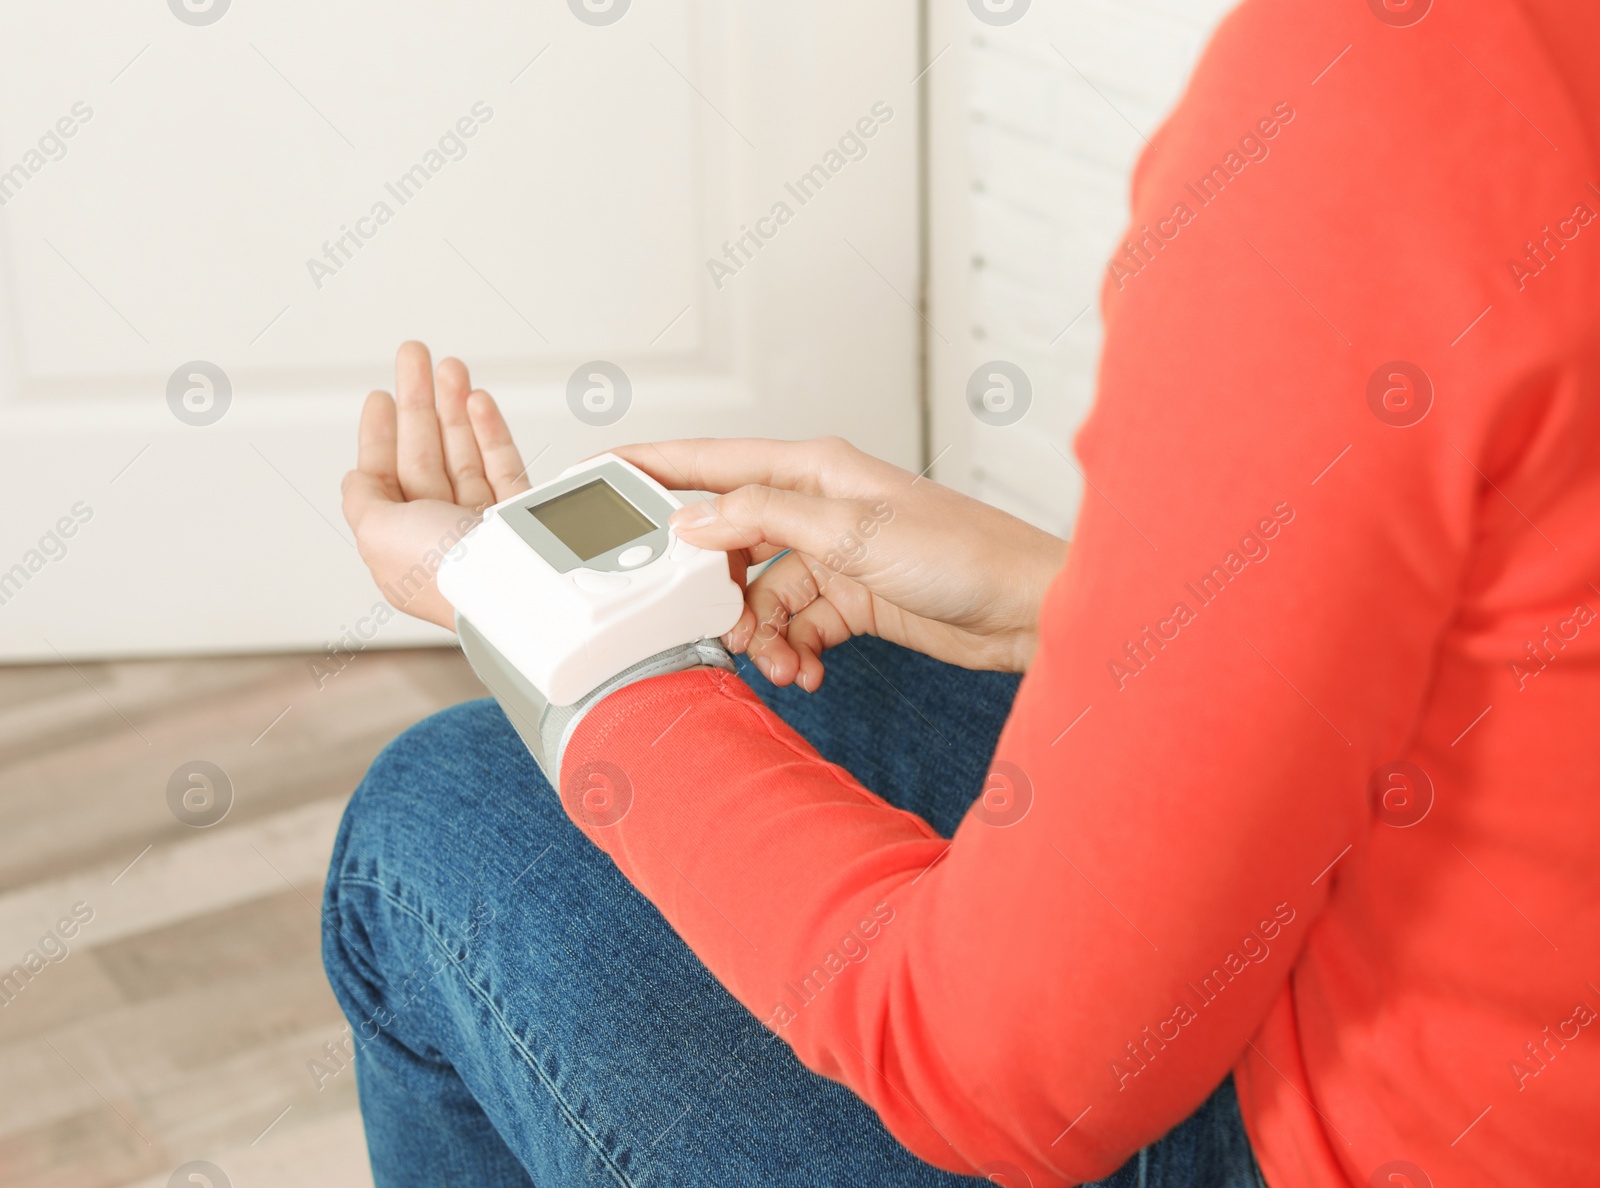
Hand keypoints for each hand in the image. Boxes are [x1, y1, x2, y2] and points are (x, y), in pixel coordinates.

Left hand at [341, 342, 530, 629]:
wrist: (510, 590)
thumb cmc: (444, 572)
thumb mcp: (375, 531)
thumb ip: (361, 499)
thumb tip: (356, 477)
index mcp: (401, 544)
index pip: (385, 478)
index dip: (380, 434)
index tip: (380, 397)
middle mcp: (441, 535)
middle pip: (424, 455)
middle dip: (418, 403)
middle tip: (414, 357)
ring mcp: (483, 525)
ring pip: (464, 453)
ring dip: (454, 406)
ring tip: (451, 368)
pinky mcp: (523, 516)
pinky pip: (503, 464)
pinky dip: (490, 430)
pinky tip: (479, 402)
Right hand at [611, 437, 1067, 689]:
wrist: (1027, 610)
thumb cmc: (963, 553)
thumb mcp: (853, 532)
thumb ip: (765, 518)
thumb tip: (692, 520)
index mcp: (813, 471)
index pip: (712, 462)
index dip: (653, 467)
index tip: (601, 476)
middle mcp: (818, 508)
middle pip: (729, 541)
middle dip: (711, 589)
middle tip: (703, 624)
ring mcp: (834, 556)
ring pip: (760, 595)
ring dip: (759, 634)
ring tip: (776, 663)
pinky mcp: (852, 600)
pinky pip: (796, 626)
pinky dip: (791, 651)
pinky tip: (804, 672)